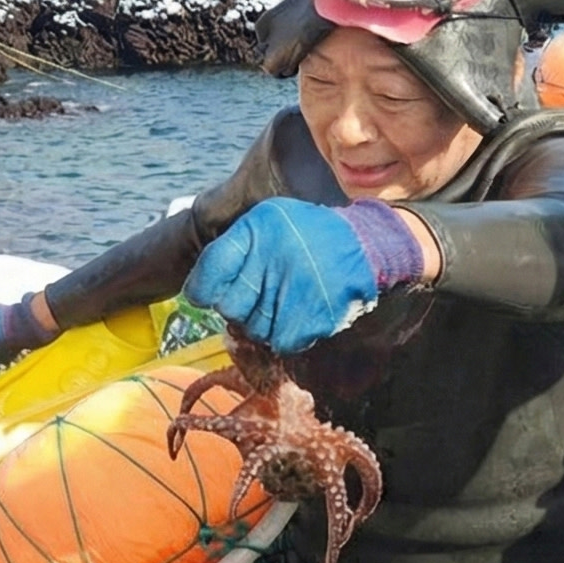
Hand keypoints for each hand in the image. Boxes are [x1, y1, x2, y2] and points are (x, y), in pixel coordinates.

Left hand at [184, 198, 425, 354]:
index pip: (206, 279)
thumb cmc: (308, 233)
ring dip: (262, 321)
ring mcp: (295, 292)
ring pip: (254, 328)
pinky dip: (285, 333)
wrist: (365, 245)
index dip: (204, 290)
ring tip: (281, 300)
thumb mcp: (267, 221)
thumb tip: (198, 292)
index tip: (211, 292)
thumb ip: (232, 249)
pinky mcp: (313, 318)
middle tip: (257, 293)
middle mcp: (273, 260)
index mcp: (256, 232)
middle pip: (229, 308)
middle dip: (237, 305)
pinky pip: (281, 341)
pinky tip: (297, 313)